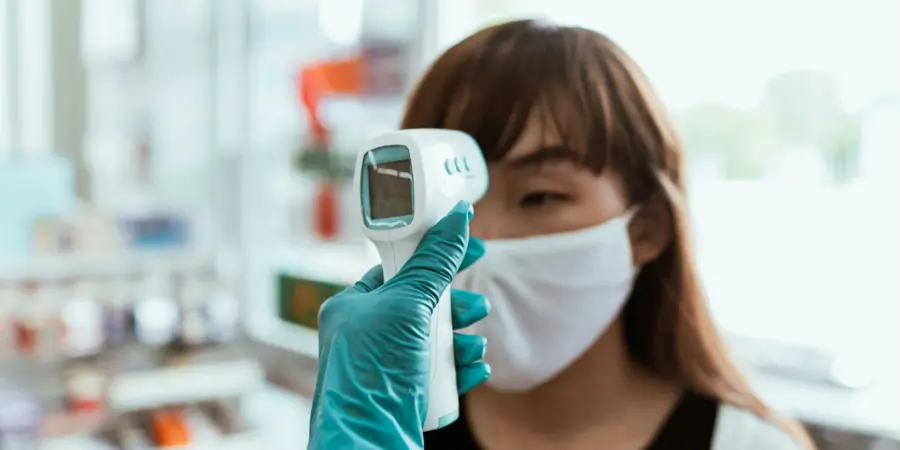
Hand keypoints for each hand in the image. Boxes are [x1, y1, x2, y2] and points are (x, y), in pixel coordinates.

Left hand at [308, 200, 489, 449]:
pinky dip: (459, 367)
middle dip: (455, 306)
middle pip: (423, 304)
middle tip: (475, 308)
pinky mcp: (404, 393)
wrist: (369, 442)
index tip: (468, 247)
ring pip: (435, 339)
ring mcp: (385, 366)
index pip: (398, 266)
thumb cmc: (374, 372)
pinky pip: (439, 370)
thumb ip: (434, 263)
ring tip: (474, 346)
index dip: (434, 254)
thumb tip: (457, 219)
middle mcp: (365, 334)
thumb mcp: (408, 305)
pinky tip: (474, 368)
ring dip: (462, 339)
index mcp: (353, 306)